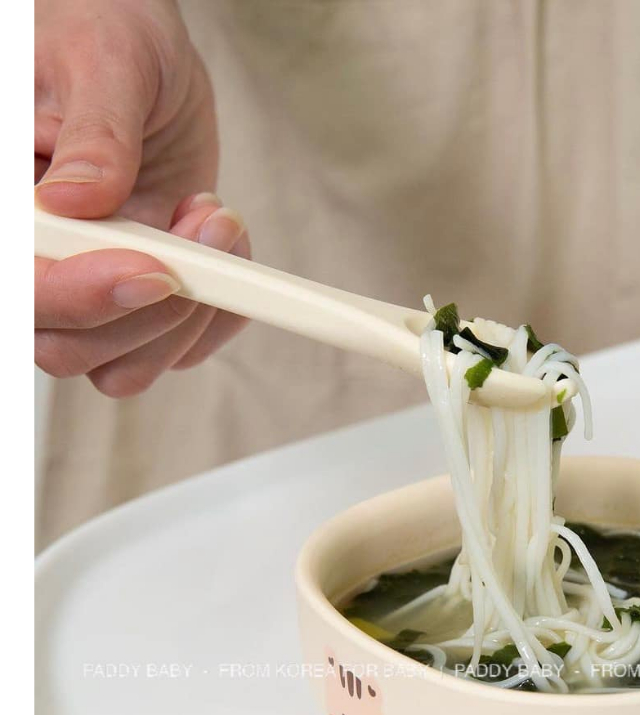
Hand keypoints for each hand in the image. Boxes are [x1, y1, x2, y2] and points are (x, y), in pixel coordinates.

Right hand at [34, 0, 249, 395]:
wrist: (145, 56)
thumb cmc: (104, 31)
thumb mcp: (102, 59)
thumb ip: (94, 133)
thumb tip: (77, 200)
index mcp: (7, 205)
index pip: (21, 288)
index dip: (81, 295)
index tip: (153, 268)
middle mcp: (36, 258)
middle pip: (67, 347)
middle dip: (151, 311)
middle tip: (202, 230)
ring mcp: (87, 285)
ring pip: (122, 365)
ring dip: (188, 316)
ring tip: (213, 221)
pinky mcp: (139, 296)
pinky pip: (174, 350)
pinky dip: (216, 318)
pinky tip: (225, 246)